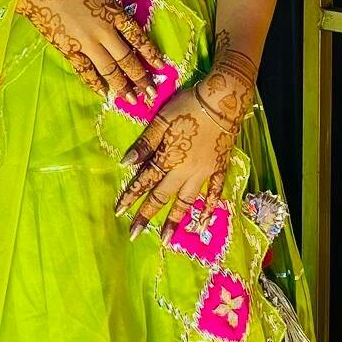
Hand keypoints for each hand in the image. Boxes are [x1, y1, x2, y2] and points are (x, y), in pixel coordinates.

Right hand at [14, 0, 164, 97]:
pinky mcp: (69, 50)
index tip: (161, 67)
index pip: (137, 37)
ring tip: (133, 100)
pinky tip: (105, 94)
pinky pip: (85, 70)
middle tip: (152, 94)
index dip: (151, 53)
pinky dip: (95, 83)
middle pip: (127, 59)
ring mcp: (86, 44)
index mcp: (113, 13)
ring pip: (109, 69)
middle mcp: (103, 32)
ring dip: (122, 86)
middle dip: (141, 78)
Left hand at [117, 33, 257, 242]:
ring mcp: (203, 173)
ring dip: (174, 221)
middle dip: (146, 216)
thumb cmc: (188, 106)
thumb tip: (125, 163)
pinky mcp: (219, 170)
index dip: (130, 196)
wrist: (223, 101)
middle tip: (133, 234)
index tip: (118, 212)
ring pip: (186, 202)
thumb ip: (145, 143)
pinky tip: (204, 225)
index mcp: (168, 158)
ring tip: (166, 239)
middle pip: (162, 197)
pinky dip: (208, 210)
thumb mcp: (161, 120)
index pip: (144, 181)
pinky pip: (214, 194)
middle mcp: (184, 171)